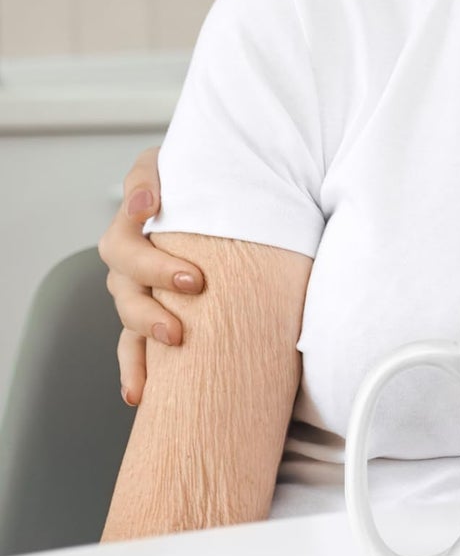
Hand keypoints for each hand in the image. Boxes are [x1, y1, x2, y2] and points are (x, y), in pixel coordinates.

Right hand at [97, 147, 203, 405]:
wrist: (236, 203)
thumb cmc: (216, 182)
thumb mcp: (197, 162)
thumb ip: (165, 175)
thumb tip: (144, 201)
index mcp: (141, 215)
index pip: (128, 215)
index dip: (137, 213)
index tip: (154, 213)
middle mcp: (134, 253)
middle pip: (126, 267)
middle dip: (154, 275)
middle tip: (193, 282)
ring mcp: (139, 288)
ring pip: (129, 310)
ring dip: (147, 326)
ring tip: (175, 337)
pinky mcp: (155, 316)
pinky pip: (135, 348)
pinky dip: (136, 370)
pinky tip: (140, 392)